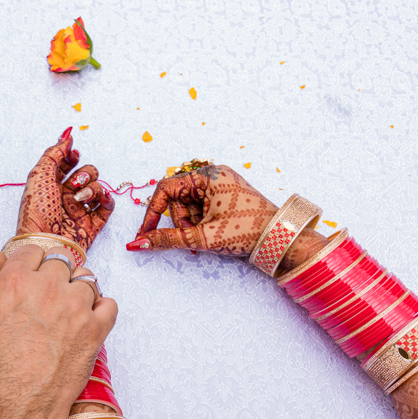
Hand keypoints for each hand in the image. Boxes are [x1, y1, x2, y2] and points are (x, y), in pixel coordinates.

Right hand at [0, 245, 117, 418]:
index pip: (32, 251)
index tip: (35, 273)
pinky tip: (90, 320)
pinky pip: (109, 304)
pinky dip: (102, 309)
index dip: (33, 263)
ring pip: (87, 279)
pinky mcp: (96, 329)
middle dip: (56, 276)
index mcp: (14, 282)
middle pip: (61, 262)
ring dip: (80, 290)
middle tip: (51, 296)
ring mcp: (75, 307)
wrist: (19, 409)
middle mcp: (47, 288)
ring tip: (71, 310)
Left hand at [16, 127, 114, 249]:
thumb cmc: (37, 212)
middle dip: (85, 173)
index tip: (73, 155)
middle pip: (86, 174)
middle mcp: (65, 197)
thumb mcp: (39, 175)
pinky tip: (100, 200)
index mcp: (50, 186)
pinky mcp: (92, 225)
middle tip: (75, 183)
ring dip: (92, 188)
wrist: (45, 243)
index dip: (72, 157)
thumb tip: (67, 136)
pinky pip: (107, 207)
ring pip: (98, 188)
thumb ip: (54, 153)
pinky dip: (107, 200)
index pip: (66, 164)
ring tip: (80, 199)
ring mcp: (80, 211)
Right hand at [125, 164, 276, 254]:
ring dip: (190, 225)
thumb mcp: (202, 236)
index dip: (153, 212)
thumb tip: (139, 242)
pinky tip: (210, 234)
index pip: (166, 189)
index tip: (146, 232)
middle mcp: (213, 175)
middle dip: (180, 221)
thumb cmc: (246, 232)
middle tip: (191, 238)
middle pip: (177, 199)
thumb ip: (167, 238)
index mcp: (208, 175)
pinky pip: (200, 208)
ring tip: (206, 237)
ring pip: (188, 206)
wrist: (278, 240)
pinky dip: (199, 223)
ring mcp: (220, 185)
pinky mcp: (225, 197)